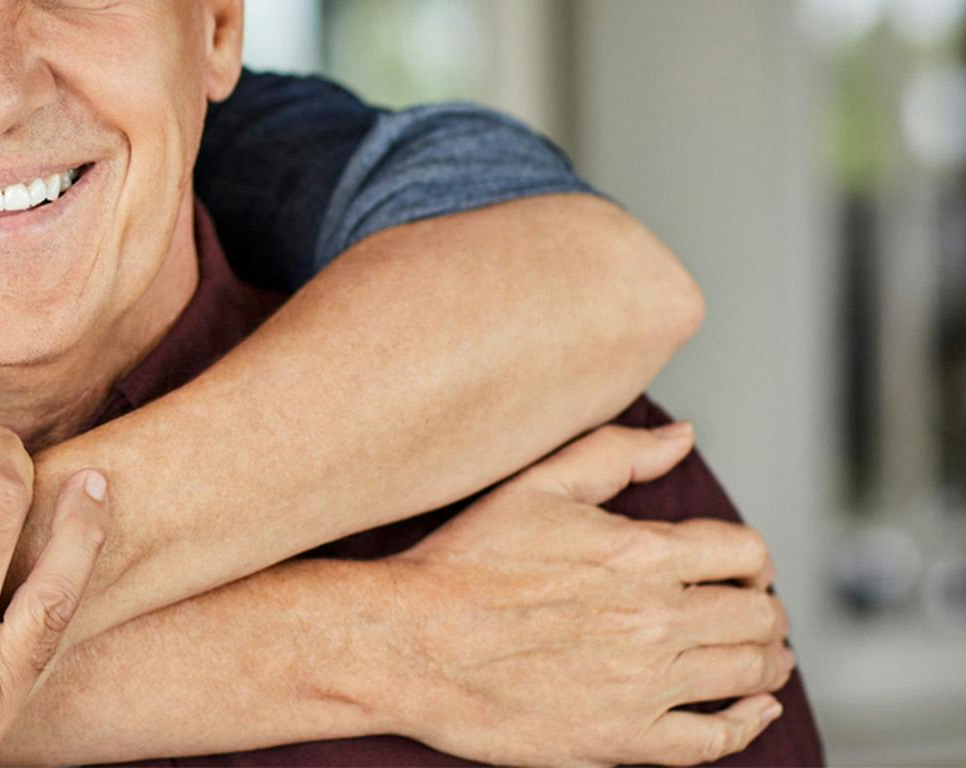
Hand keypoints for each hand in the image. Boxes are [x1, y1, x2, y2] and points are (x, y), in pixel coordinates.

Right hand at [376, 423, 790, 767]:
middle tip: (750, 611)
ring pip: (748, 675)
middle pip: (758, 617)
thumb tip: (683, 438)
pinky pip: (715, 741)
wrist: (411, 642)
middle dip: (763, 610)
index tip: (736, 567)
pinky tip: (754, 711)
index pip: (743, 552)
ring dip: (765, 662)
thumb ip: (614, 454)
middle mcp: (654, 621)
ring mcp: (643, 686)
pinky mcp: (623, 739)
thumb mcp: (533, 486)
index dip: (750, 558)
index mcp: (639, 554)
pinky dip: (748, 726)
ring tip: (757, 655)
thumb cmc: (463, 563)